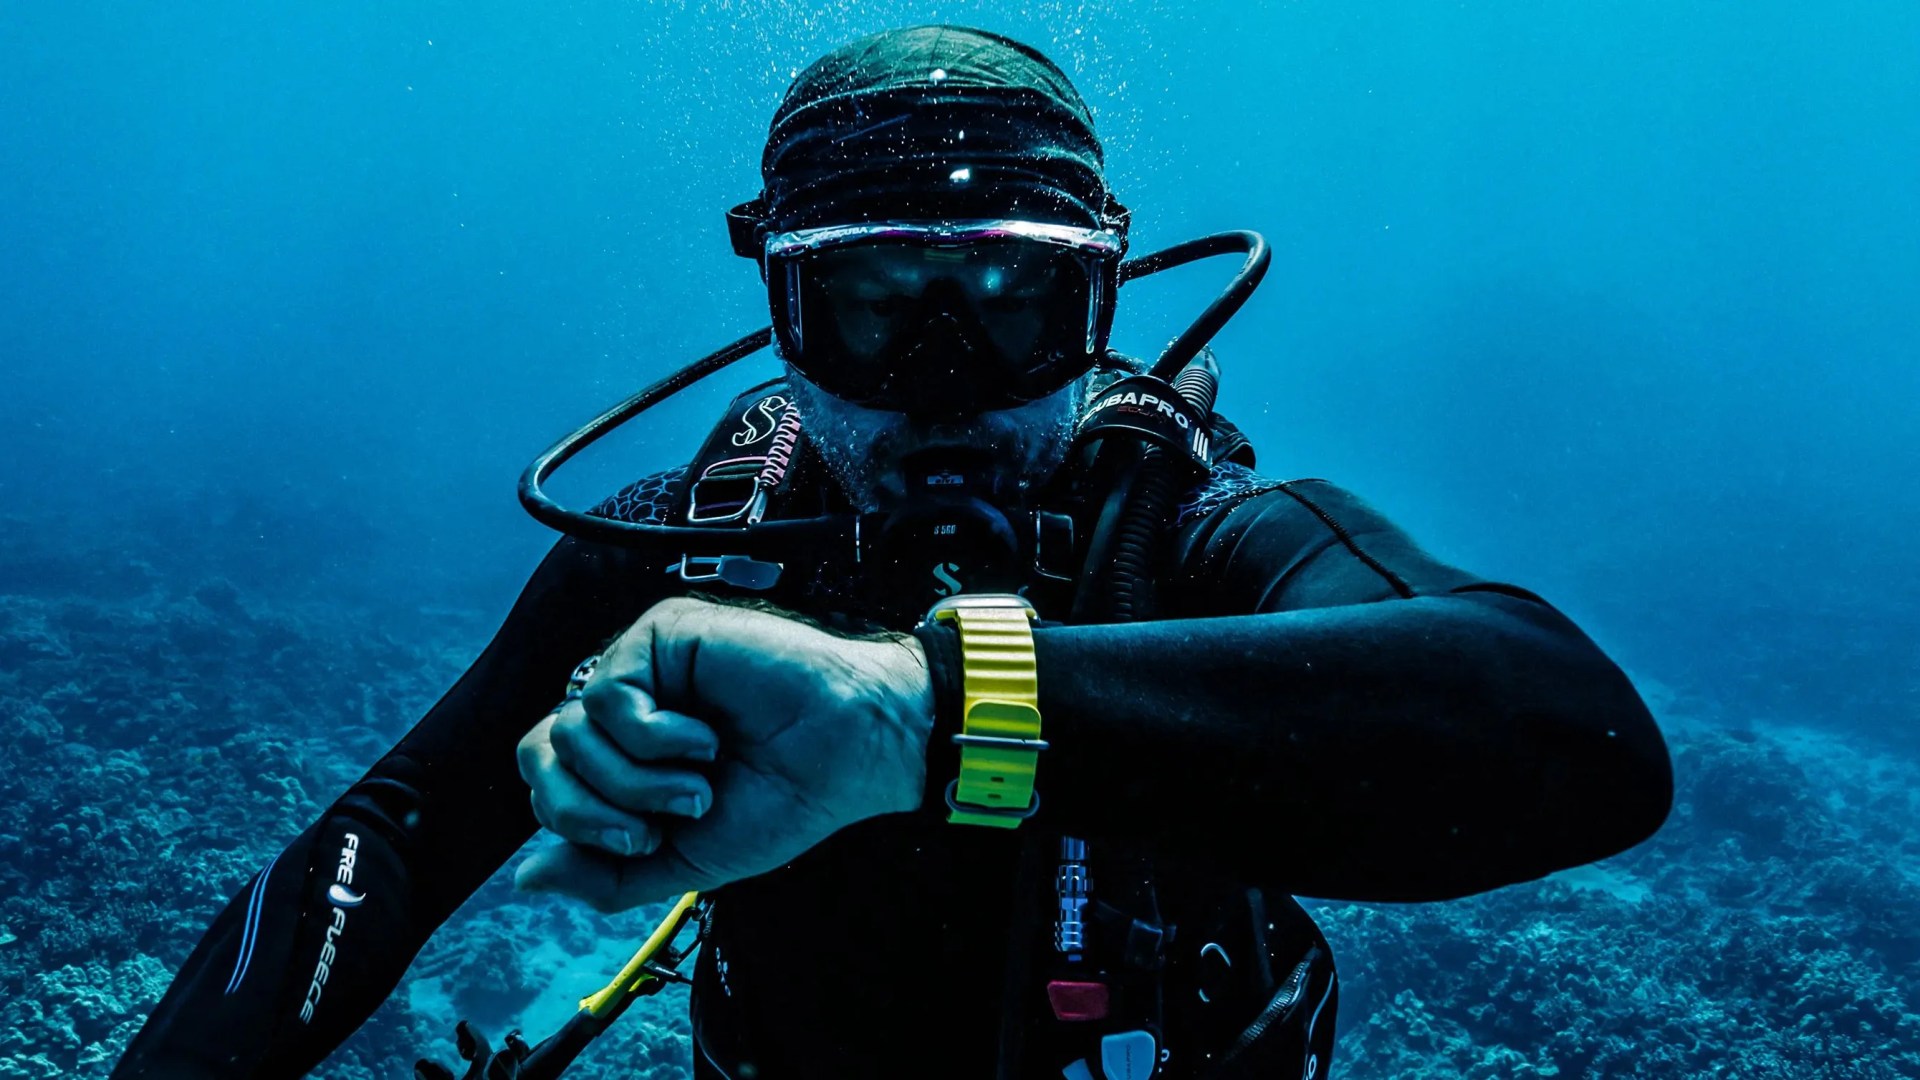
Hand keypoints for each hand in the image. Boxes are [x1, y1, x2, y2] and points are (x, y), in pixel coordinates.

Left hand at [514, 597, 933, 911]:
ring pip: (569, 730)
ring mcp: (641, 666)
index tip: (649, 843)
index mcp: (624, 755)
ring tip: (700, 778)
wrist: (847, 757)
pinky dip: (654, 738)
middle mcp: (626, 707)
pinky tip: (705, 738)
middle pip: (538, 755)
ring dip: (636, 779)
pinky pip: (607, 697)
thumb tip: (525, 877)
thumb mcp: (683, 862)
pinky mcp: (660, 634)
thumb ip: (604, 874)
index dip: (579, 824)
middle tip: (659, 824)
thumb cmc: (781, 800)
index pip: (546, 782)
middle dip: (591, 809)